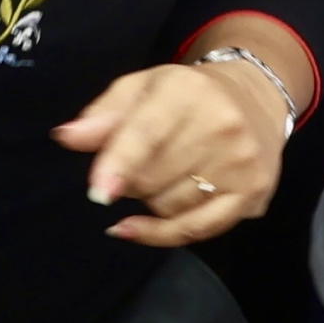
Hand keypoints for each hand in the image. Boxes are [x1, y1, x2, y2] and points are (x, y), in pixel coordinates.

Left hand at [51, 56, 284, 244]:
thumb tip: (67, 136)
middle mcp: (221, 127)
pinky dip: (160, 234)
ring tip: (159, 175)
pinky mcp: (254, 196)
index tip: (99, 191)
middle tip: (131, 166)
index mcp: (187, 91)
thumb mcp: (143, 88)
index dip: (120, 163)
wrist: (256, 99)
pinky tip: (133, 228)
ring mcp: (242, 165)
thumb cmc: (187, 94)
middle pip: (152, 178)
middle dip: (128, 180)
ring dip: (150, 200)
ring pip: (170, 207)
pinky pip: (196, 230)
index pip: (147, 133)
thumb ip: (104, 114)